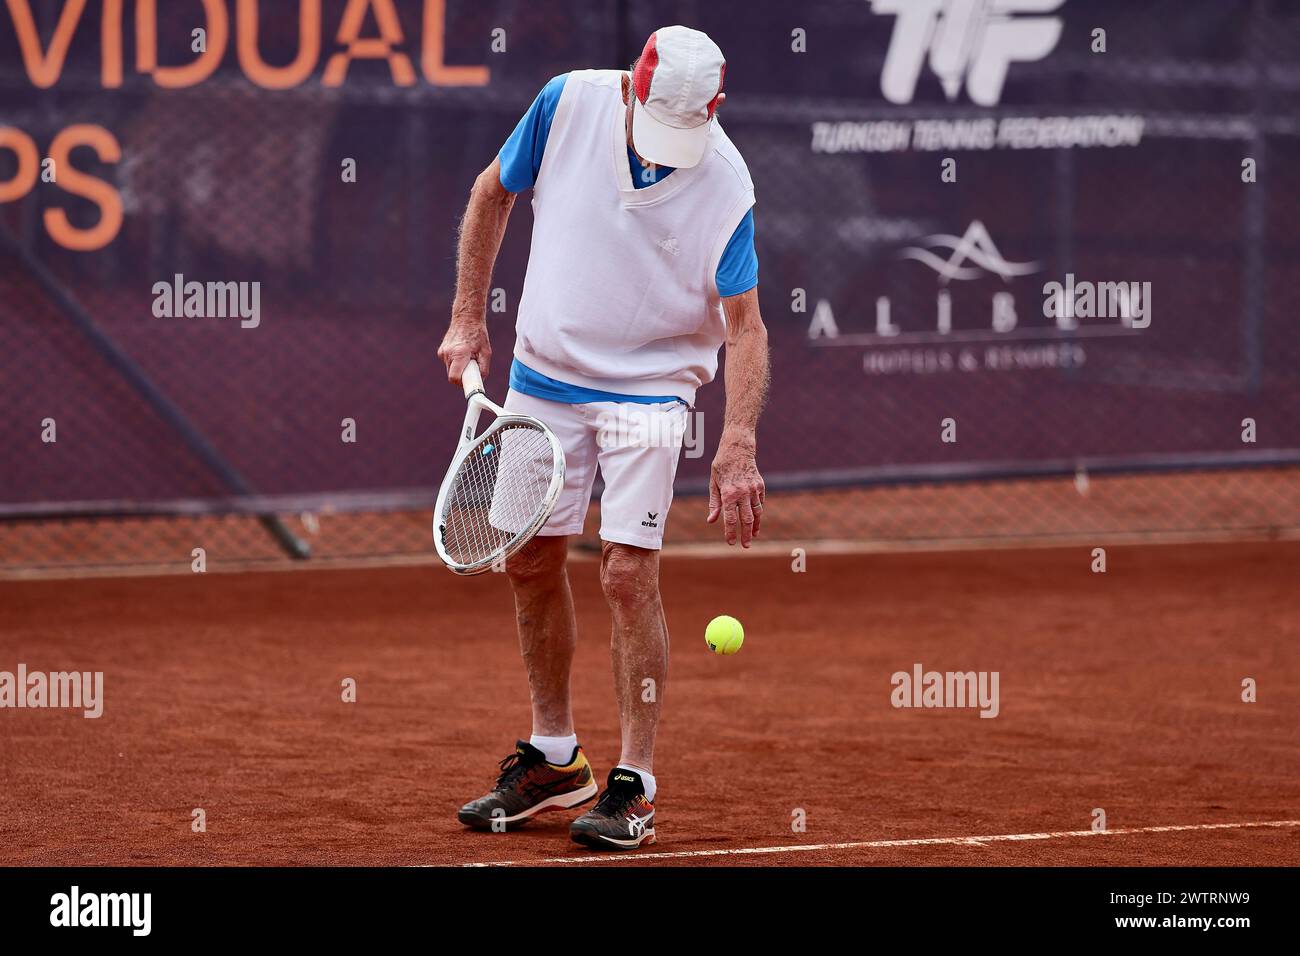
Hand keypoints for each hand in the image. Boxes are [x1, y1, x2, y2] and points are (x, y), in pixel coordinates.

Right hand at [437, 317, 490, 384]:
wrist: (466, 319)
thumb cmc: (478, 334)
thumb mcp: (486, 352)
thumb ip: (483, 369)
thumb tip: (480, 382)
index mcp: (460, 353)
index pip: (454, 378)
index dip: (461, 383)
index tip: (468, 384)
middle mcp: (448, 353)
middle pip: (453, 376)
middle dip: (462, 376)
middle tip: (472, 369)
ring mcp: (443, 352)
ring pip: (450, 370)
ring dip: (459, 368)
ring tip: (467, 357)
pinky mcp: (441, 352)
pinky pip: (449, 364)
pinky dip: (455, 363)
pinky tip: (461, 353)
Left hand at [706, 430, 764, 547]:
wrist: (737, 449)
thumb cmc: (722, 466)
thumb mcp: (713, 484)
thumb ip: (714, 503)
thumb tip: (711, 521)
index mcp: (728, 494)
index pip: (730, 519)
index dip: (730, 532)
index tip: (730, 542)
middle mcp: (742, 493)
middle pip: (747, 519)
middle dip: (746, 534)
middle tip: (746, 545)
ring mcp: (753, 489)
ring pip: (757, 512)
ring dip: (755, 525)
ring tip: (754, 535)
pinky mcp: (760, 485)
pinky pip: (760, 502)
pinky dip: (758, 511)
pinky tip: (755, 518)